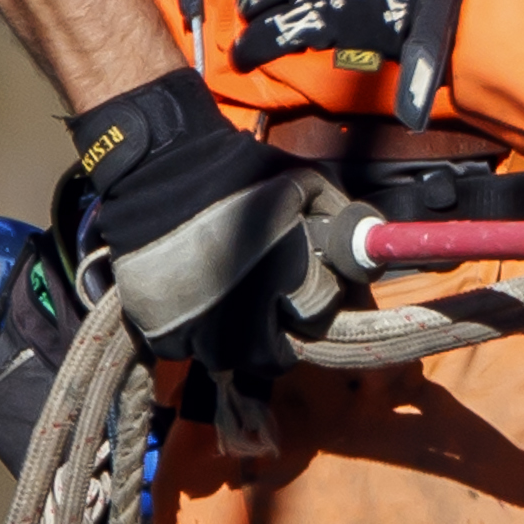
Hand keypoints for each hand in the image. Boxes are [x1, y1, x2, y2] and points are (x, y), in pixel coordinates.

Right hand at [64, 68, 346, 397]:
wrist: (154, 167)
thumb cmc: (237, 174)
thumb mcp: (304, 182)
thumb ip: (340, 218)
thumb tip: (369, 245)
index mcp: (283, 277)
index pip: (319, 315)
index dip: (321, 297)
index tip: (314, 284)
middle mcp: (239, 315)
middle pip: (276, 355)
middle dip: (283, 330)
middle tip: (275, 300)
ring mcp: (194, 327)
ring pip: (230, 356)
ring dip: (240, 336)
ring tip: (234, 294)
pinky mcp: (157, 328)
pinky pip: (187, 348)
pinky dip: (196, 332)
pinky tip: (198, 294)